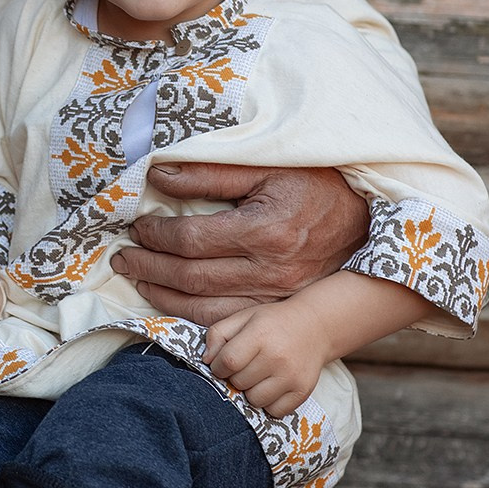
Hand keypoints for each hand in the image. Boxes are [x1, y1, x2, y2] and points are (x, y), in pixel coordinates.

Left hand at [111, 163, 369, 324]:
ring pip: (204, 308)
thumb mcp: (266, 166)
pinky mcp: (279, 307)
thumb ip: (210, 173)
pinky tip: (172, 302)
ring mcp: (276, 295)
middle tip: (122, 258)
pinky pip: (227, 321)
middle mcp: (269, 270)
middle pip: (191, 278)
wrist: (367, 218)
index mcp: (264, 231)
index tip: (137, 226)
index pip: (190, 240)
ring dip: (163, 296)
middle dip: (149, 268)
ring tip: (137, 280)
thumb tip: (159, 176)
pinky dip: (192, 316)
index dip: (156, 235)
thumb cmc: (316, 182)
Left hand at [203, 302, 323, 417]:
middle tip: (245, 367)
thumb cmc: (273, 323)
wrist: (315, 326)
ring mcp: (291, 376)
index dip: (218, 367)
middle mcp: (277, 357)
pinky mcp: (302, 391)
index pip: (228, 362)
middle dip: (235, 377)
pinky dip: (269, 403)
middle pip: (239, 383)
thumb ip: (218, 334)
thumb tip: (207, 361)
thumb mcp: (243, 318)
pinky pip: (275, 411)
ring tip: (259, 376)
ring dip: (251, 391)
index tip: (223, 364)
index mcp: (260, 334)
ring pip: (255, 400)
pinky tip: (272, 386)